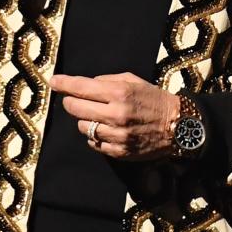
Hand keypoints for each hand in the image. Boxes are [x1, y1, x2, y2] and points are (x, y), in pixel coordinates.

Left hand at [49, 72, 179, 160]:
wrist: (178, 126)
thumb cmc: (154, 99)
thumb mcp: (133, 81)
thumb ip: (107, 80)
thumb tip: (85, 84)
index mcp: (120, 92)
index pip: (82, 87)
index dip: (63, 84)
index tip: (53, 81)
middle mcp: (116, 114)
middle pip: (75, 108)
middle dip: (70, 102)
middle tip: (72, 100)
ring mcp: (117, 135)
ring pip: (82, 127)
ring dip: (85, 120)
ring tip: (98, 116)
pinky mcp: (119, 151)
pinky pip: (94, 143)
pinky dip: (95, 135)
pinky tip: (106, 129)